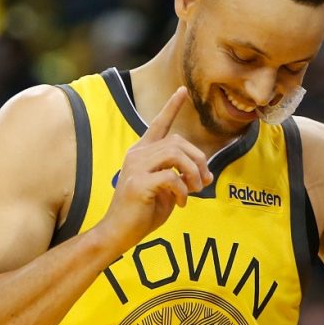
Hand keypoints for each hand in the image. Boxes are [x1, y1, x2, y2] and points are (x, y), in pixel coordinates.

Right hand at [98, 87, 212, 252]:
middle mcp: (137, 155)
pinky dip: (183, 190)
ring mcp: (136, 168)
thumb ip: (179, 175)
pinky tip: (181, 202)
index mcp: (141, 153)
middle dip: (198, 159)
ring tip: (194, 190)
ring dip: (193, 173)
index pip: (158, 124)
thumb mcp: (165, 190)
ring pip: (176, 155)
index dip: (171, 107)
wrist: (118, 233)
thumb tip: (202, 173)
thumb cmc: (142, 213)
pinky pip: (172, 177)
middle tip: (205, 181)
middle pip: (178, 142)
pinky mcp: (138, 183)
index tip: (182, 91)